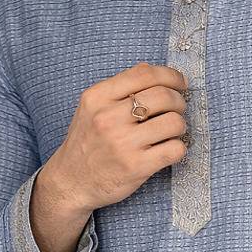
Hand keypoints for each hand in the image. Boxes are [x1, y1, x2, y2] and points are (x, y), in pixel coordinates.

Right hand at [46, 62, 189, 211]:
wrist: (70, 182)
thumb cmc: (86, 143)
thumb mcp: (92, 108)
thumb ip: (119, 88)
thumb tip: (148, 68)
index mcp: (98, 97)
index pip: (144, 74)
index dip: (170, 75)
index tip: (180, 83)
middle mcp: (108, 118)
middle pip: (163, 96)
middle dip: (179, 101)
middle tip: (178, 109)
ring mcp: (122, 143)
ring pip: (174, 122)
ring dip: (180, 125)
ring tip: (172, 131)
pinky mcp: (136, 167)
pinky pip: (175, 149)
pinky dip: (179, 148)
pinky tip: (168, 149)